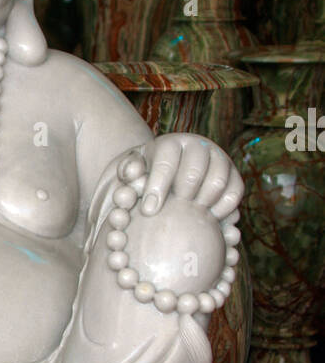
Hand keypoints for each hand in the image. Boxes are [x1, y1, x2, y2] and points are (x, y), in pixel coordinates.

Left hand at [117, 135, 243, 220]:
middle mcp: (198, 146)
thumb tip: (131, 173)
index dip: (157, 187)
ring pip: (217, 181)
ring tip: (189, 215)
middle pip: (194, 171)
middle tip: (172, 212)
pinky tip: (208, 219)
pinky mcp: (234, 175)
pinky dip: (223, 209)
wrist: (169, 177)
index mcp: (171, 143)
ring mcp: (219, 158)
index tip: (149, 211)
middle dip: (181, 195)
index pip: (166, 161)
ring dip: (202, 202)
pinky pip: (235, 192)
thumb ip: (127, 170)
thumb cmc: (146, 176)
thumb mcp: (131, 171)